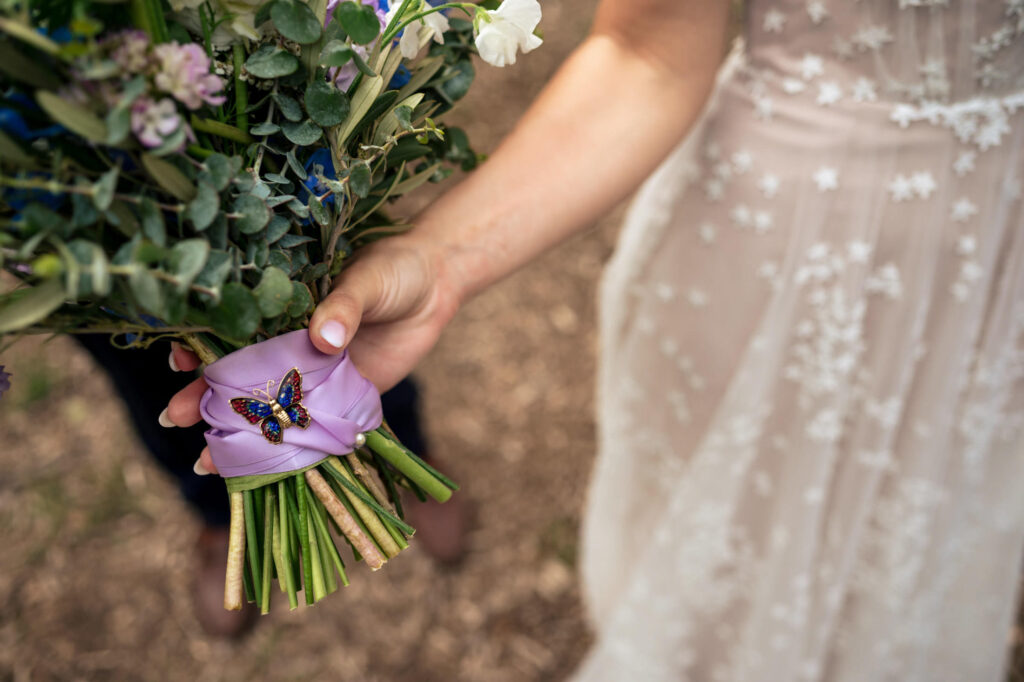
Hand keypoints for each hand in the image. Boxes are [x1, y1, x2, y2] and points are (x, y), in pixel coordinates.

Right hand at [162, 235, 461, 474]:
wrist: (437, 283)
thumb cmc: (393, 269)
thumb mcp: (366, 280)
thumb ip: (344, 306)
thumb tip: (326, 338)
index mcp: (281, 308)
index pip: (230, 331)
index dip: (199, 347)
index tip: (177, 360)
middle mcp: (291, 345)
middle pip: (240, 377)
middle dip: (205, 399)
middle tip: (174, 417)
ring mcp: (316, 375)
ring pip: (270, 409)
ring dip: (239, 435)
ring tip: (206, 462)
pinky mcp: (345, 397)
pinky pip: (314, 427)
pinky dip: (291, 449)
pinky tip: (266, 472)